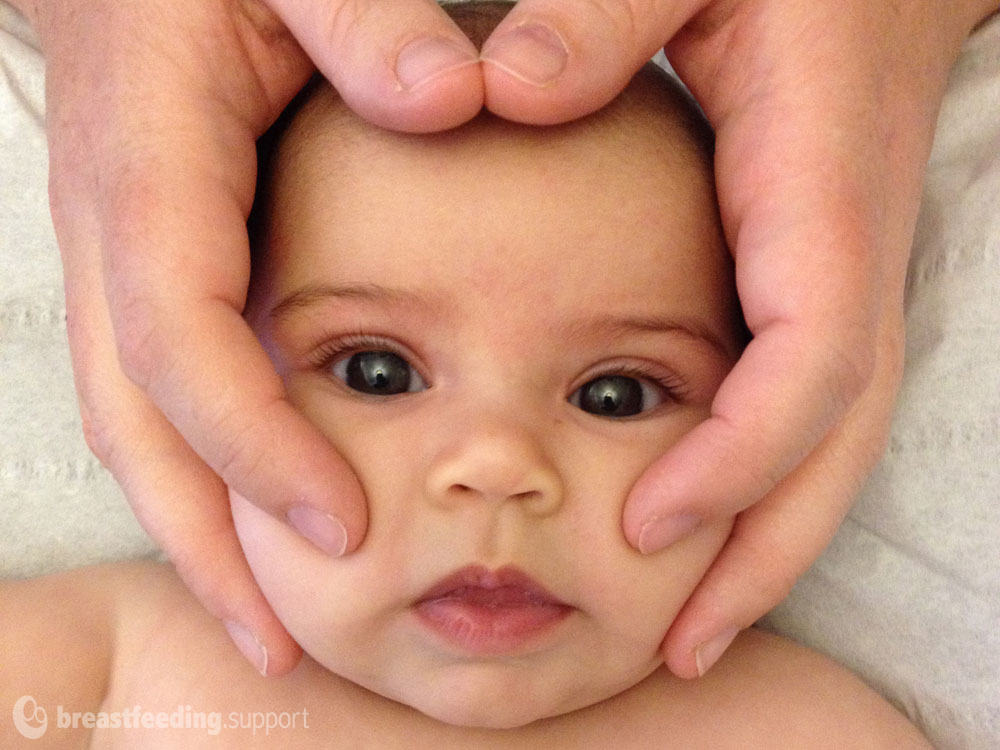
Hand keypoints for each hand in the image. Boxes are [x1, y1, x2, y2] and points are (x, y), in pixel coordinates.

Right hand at [18, 0, 489, 674]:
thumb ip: (362, 20)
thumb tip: (448, 100)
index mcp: (153, 167)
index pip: (181, 337)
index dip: (249, 443)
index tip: (334, 526)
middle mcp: (122, 232)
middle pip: (140, 422)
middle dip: (207, 540)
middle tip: (283, 641)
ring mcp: (128, 260)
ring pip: (141, 426)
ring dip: (200, 531)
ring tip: (269, 619)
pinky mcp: (156, 270)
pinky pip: (166, 395)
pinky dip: (210, 472)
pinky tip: (266, 516)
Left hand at [474, 0, 996, 676]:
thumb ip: (604, 13)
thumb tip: (501, 92)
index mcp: (816, 184)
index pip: (811, 356)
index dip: (740, 455)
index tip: (645, 527)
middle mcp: (842, 251)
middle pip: (832, 439)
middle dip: (762, 551)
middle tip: (676, 644)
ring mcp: (834, 276)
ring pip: (824, 440)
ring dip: (761, 541)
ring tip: (683, 627)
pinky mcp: (805, 282)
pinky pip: (796, 406)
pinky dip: (749, 480)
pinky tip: (686, 518)